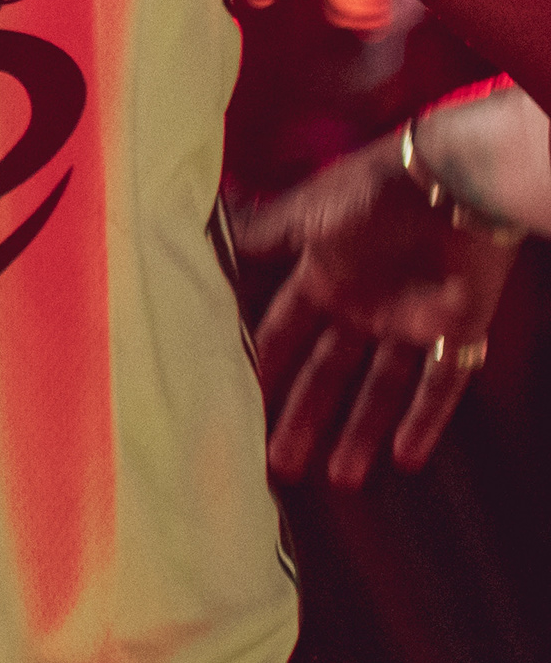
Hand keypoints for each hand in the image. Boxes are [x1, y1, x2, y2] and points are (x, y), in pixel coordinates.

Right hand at [234, 129, 519, 485]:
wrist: (453, 182)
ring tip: (340, 480)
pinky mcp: (458, 331)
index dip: (259, 367)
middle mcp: (362, 309)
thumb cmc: (372, 192)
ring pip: (380, 389)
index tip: (231, 401)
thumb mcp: (307, 215)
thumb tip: (204, 239)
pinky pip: (442, 384)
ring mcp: (410, 324)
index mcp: (323, 280)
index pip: (283, 332)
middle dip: (302, 418)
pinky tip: (406, 459)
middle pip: (327, 374)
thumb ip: (263, 236)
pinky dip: (426, 420)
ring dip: (359, 432)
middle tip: (277, 465)